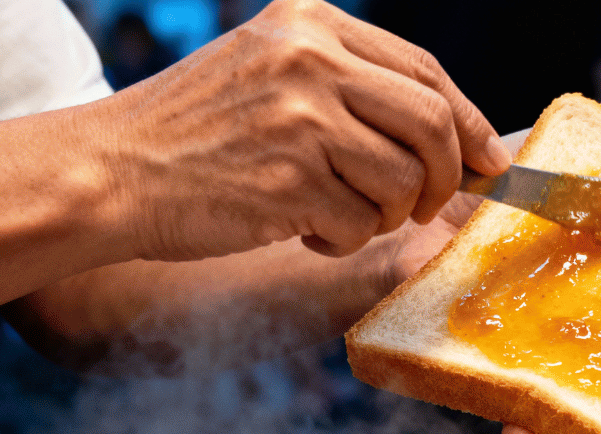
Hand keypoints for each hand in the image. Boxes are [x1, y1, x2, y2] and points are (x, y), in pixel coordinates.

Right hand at [96, 0, 508, 262]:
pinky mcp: (290, 179)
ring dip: (384, 217)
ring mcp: (301, 118)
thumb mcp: (270, 72)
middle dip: (443, 178)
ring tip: (337, 215)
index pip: (425, 72)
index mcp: (312, 23)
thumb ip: (352, 85)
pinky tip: (300, 229)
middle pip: (432, 125)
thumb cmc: (198, 134)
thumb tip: (458, 137)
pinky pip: (360, 225)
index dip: (468, 125)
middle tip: (423, 208)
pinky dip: (341, 241)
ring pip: (402, 182)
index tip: (489, 162)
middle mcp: (311, 60)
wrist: (111, 172)